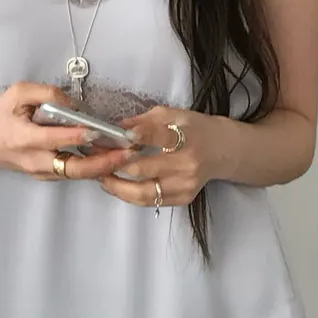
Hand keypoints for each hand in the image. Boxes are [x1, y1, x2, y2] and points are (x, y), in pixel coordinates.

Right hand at [0, 83, 129, 180]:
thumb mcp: (16, 93)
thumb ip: (45, 93)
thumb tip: (74, 103)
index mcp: (23, 138)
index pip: (53, 139)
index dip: (75, 136)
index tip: (97, 131)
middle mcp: (34, 160)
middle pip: (73, 167)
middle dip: (103, 162)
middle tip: (127, 153)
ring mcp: (40, 172)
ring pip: (76, 174)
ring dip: (103, 167)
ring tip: (128, 156)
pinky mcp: (46, 176)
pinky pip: (72, 174)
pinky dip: (93, 169)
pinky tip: (111, 160)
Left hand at [97, 107, 231, 208]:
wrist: (221, 150)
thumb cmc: (195, 129)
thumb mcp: (172, 115)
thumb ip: (144, 122)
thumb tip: (116, 129)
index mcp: (187, 137)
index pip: (156, 136)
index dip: (132, 136)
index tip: (113, 135)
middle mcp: (187, 164)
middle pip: (143, 169)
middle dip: (114, 165)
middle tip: (96, 159)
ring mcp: (185, 184)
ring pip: (143, 193)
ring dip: (117, 187)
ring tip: (102, 177)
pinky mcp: (184, 198)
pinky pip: (151, 202)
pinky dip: (130, 196)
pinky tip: (118, 186)